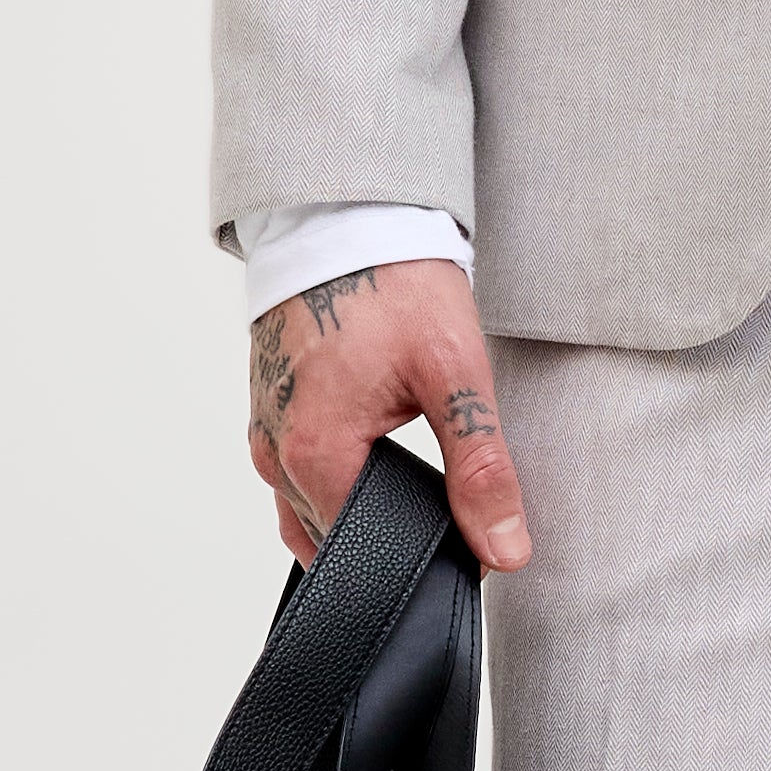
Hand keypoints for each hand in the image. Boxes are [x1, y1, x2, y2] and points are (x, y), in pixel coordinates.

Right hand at [243, 256, 530, 574]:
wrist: (348, 216)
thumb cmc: (394, 283)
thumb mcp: (454, 375)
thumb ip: (482, 468)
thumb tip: (504, 548)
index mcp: (315, 453)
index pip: (364, 550)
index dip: (419, 554)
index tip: (462, 535)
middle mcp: (275, 452)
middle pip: (333, 538)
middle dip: (388, 536)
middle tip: (445, 501)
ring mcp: (266, 432)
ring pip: (311, 510)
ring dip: (360, 509)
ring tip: (412, 474)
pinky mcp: (268, 412)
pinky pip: (298, 474)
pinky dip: (337, 478)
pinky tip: (379, 453)